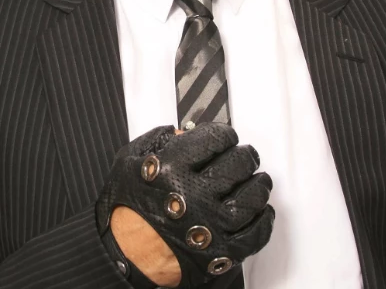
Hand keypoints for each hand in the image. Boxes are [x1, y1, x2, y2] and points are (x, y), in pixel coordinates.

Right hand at [98, 123, 273, 287]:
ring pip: (250, 200)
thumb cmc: (125, 208)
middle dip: (246, 156)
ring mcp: (208, 225)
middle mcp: (193, 195)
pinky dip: (263, 222)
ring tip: (260, 180)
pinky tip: (262, 211)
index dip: (225, 134)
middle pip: (237, 165)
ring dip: (260, 186)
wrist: (122, 254)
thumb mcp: (129, 160)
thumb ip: (156, 140)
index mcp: (171, 169)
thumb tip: (183, 131)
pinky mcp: (218, 253)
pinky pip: (253, 236)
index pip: (213, 139)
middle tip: (247, 155)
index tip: (226, 136)